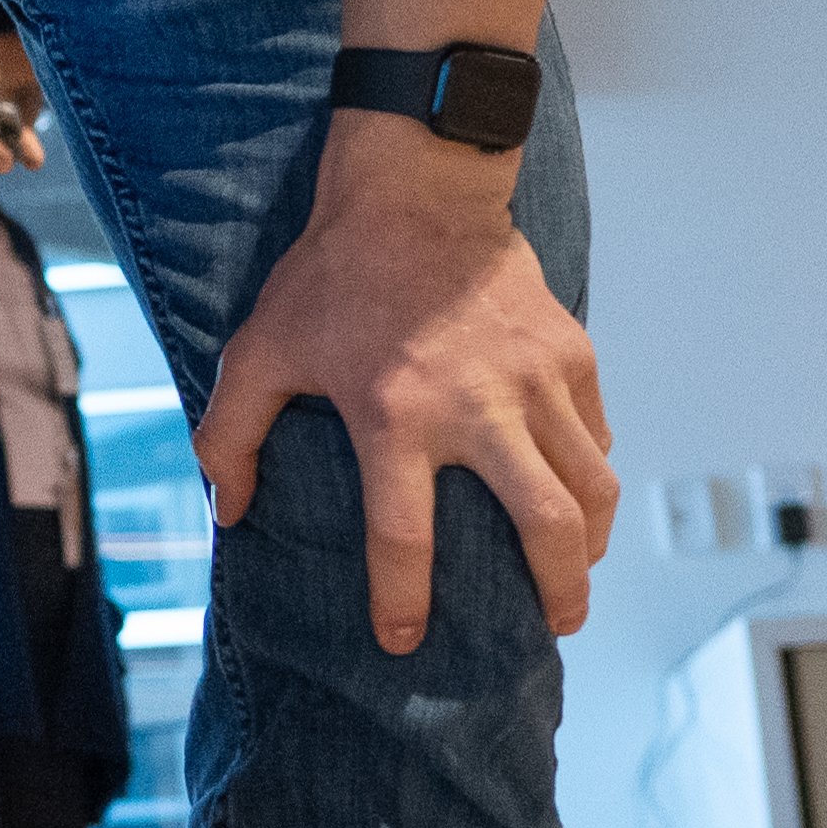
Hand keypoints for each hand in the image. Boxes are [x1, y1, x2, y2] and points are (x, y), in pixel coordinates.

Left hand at [190, 128, 612, 658]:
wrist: (419, 188)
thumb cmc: (333, 273)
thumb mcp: (260, 350)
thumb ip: (231, 435)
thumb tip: (229, 512)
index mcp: (397, 415)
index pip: (405, 537)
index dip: (403, 600)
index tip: (404, 640)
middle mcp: (480, 406)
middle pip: (545, 525)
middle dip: (557, 591)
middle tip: (553, 625)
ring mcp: (537, 380)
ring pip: (591, 486)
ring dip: (589, 544)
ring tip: (576, 574)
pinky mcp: (573, 353)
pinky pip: (596, 436)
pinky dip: (590, 476)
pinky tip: (573, 496)